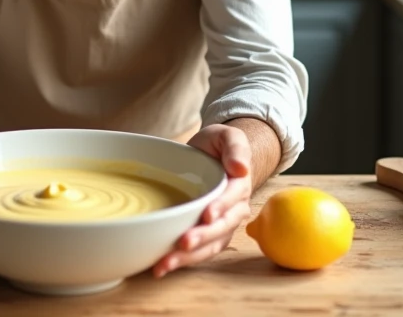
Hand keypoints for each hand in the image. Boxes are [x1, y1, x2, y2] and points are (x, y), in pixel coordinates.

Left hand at [153, 124, 252, 277]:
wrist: (212, 155)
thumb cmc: (218, 145)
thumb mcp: (228, 135)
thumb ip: (236, 147)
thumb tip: (241, 168)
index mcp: (239, 186)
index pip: (232, 198)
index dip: (220, 207)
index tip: (207, 215)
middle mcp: (234, 210)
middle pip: (221, 228)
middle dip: (203, 238)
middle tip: (183, 243)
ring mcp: (222, 225)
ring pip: (210, 245)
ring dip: (189, 257)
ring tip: (165, 265)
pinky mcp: (207, 234)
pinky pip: (199, 251)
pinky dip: (182, 260)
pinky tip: (161, 266)